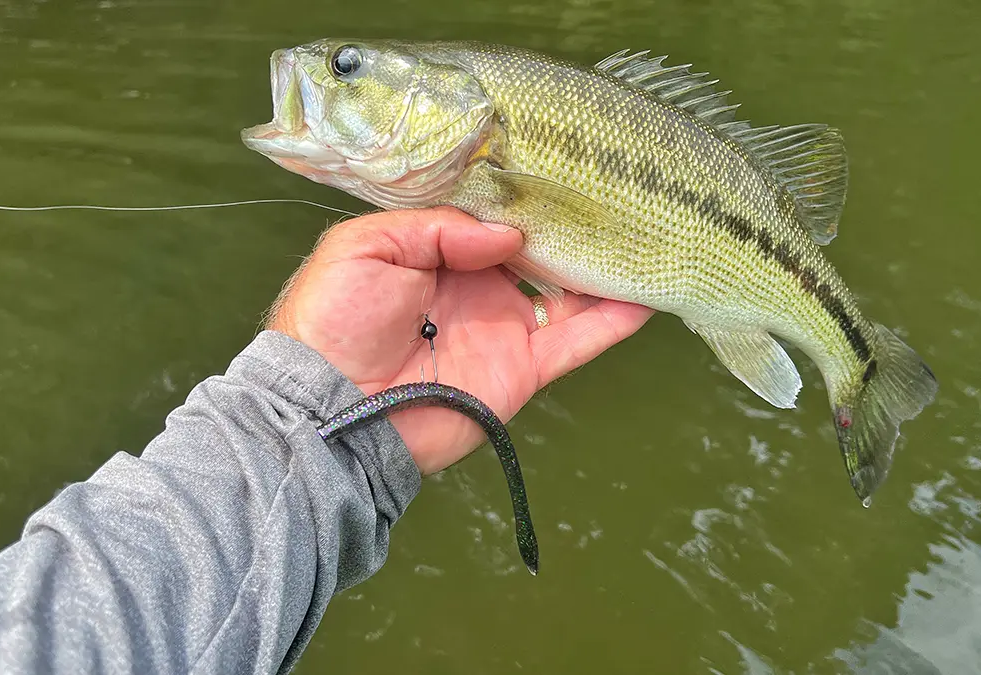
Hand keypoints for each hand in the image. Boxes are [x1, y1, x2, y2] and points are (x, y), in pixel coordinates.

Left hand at [270, 207, 653, 473]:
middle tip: (615, 189)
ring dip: (603, 266)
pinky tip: (647, 292)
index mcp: (435, 251)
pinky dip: (613, 320)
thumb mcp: (366, 246)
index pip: (491, 215)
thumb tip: (510, 234)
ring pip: (568, 291)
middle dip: (572, 222)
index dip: (523, 193)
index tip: (561, 164)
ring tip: (646, 232)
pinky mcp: (522, 368)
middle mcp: (476, 285)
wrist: (333, 408)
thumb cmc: (335, 319)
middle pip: (537, 248)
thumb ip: (437, 226)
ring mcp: (503, 327)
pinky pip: (576, 341)